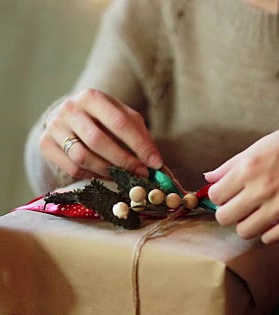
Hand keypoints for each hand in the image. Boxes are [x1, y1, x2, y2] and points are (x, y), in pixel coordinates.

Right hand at [39, 88, 162, 178]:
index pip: (119, 123)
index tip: (155, 163)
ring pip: (82, 157)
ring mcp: (54, 126)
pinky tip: (106, 175)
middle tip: (141, 173)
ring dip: (108, 171)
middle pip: (98, 141)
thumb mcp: (125, 118)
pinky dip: (92, 175)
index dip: (139, 145)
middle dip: (124, 161)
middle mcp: (69, 109)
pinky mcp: (45, 143)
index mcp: (92, 96)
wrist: (71, 117)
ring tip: (125, 176)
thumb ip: (140, 136)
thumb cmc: (105, 118)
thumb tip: (155, 162)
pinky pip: (71, 167)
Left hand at [204, 116, 278, 242]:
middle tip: (244, 205)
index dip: (221, 196)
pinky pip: (271, 238)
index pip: (216, 197)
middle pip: (225, 218)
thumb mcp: (263, 144)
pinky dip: (270, 231)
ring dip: (249, 224)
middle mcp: (262, 188)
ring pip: (245, 232)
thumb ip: (233, 164)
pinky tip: (278, 218)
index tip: (231, 193)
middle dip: (231, 212)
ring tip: (261, 213)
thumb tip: (209, 178)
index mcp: (249, 167)